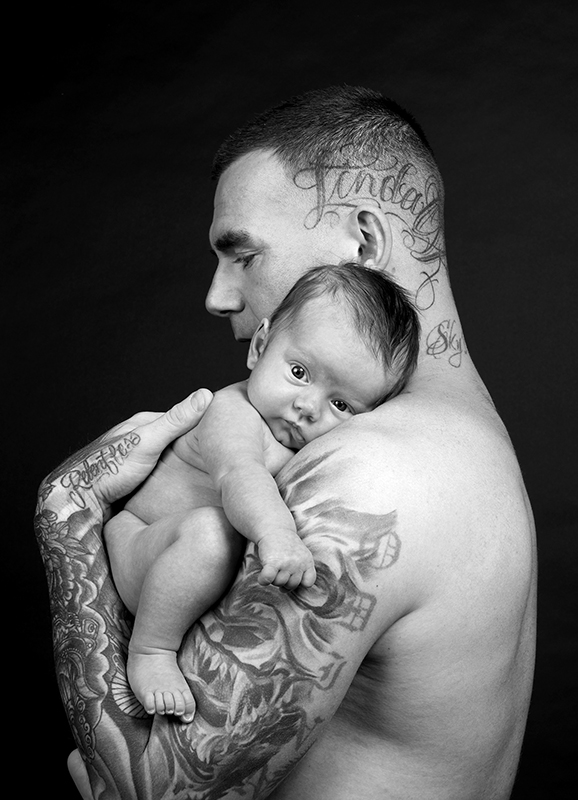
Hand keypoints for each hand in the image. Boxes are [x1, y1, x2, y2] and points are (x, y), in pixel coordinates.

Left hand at [45, 389, 212, 516]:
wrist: (79, 497)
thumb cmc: (109, 469)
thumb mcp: (149, 442)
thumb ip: (177, 420)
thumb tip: (205, 395)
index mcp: (143, 422)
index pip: (182, 417)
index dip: (203, 425)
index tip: (224, 435)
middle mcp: (137, 434)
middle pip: (174, 437)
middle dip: (192, 446)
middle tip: (214, 459)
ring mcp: (133, 454)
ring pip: (165, 455)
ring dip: (179, 464)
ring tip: (199, 474)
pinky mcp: (130, 474)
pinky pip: (157, 471)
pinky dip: (168, 476)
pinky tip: (175, 485)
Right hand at [256, 531, 316, 589]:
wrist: (275, 529)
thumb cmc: (286, 546)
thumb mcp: (300, 555)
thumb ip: (300, 571)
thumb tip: (285, 590)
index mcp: (308, 562)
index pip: (308, 582)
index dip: (299, 582)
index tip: (292, 575)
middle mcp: (298, 563)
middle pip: (291, 585)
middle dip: (284, 581)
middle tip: (279, 570)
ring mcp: (286, 563)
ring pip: (279, 583)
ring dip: (273, 579)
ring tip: (273, 568)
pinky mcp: (272, 562)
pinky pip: (268, 579)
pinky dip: (264, 580)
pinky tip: (262, 576)